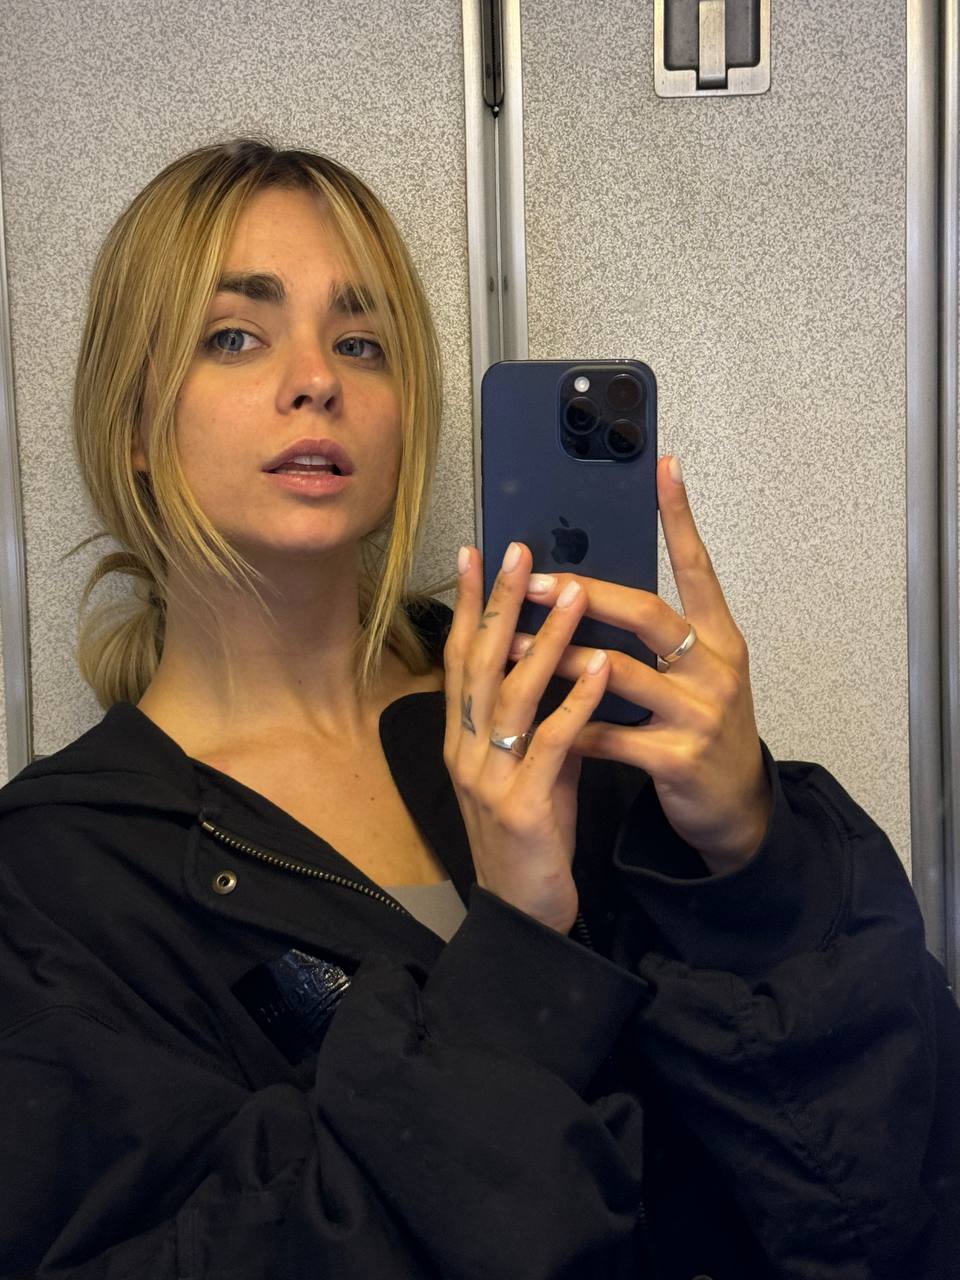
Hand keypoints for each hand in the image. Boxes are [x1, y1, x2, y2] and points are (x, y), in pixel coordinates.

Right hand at [443, 541, 611, 932]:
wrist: (523, 914)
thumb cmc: (531, 837)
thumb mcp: (532, 769)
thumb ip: (542, 722)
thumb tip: (569, 674)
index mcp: (465, 737)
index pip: (463, 657)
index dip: (471, 604)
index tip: (480, 553)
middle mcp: (467, 749)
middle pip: (480, 662)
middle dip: (499, 602)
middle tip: (518, 549)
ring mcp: (489, 777)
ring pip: (513, 695)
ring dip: (544, 639)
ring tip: (571, 592)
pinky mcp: (521, 806)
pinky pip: (550, 745)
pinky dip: (573, 703)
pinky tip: (595, 669)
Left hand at [512, 456, 770, 874]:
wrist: (735, 808)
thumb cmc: (701, 728)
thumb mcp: (695, 676)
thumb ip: (657, 637)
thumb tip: (590, 590)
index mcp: (719, 639)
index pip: (700, 568)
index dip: (681, 518)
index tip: (663, 468)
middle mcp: (715, 669)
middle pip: (648, 615)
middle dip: (585, 596)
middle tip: (532, 582)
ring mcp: (700, 715)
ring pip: (620, 674)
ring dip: (558, 660)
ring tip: (508, 649)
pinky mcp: (678, 759)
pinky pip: (610, 736)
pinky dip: (571, 728)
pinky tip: (537, 724)